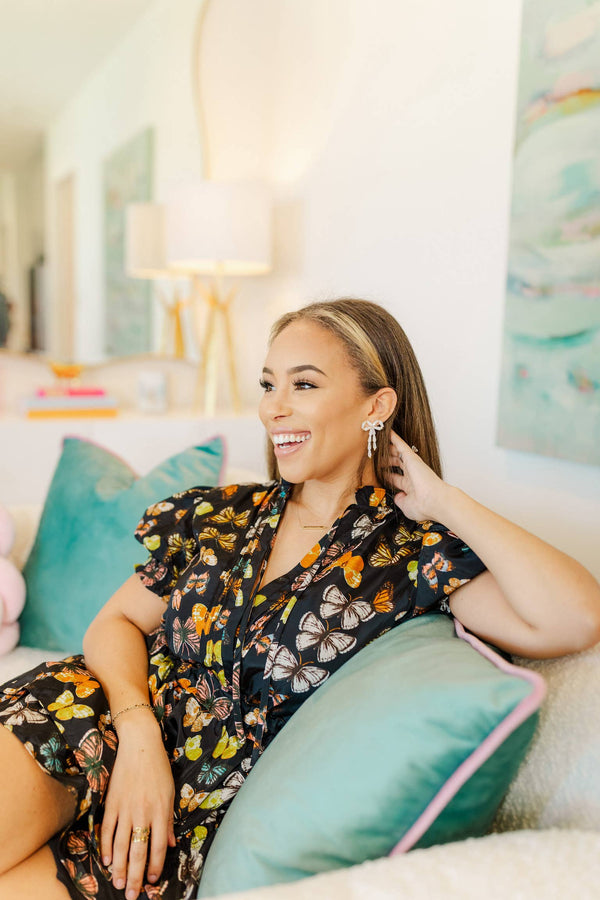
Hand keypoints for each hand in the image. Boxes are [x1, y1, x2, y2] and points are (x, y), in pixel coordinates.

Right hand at [100, 714, 175, 898]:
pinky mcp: (111, 802)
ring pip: (120, 845)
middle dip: (134, 876)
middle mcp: (143, 813)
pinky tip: (106, 860)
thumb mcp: (170, 792)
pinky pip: (106, 830)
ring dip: (118, 867)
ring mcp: (126, 808)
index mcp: (161, 811)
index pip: (158, 847)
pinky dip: (105, 846)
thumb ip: (169, 821)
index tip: (151, 881)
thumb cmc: (158, 768)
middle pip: (138, 851)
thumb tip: (171, 844)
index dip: (154, 866)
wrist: (140, 745)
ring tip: (117, 883)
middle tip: (130, 895)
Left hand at [388, 431, 451, 522]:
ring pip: (398, 453)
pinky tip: (387, 432)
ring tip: (379, 443)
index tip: (380, 473)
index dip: (387, 475)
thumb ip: (399, 500)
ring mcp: (412, 465)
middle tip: (377, 456)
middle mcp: (412, 475)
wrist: (434, 501)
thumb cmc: (424, 506)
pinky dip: (394, 438)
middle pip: (396, 463)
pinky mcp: (412, 458)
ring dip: (388, 448)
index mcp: (410, 486)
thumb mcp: (406, 505)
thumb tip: (397, 496)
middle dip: (387, 460)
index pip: (395, 478)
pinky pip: (401, 445)